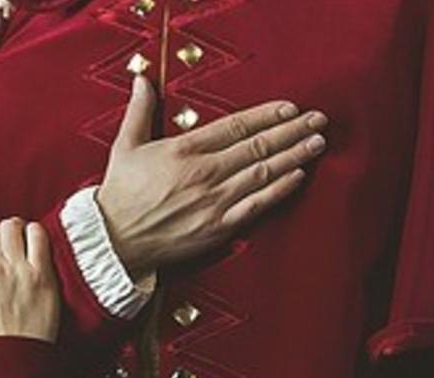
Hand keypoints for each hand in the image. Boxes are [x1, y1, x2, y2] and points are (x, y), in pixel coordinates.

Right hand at [96, 74, 329, 278]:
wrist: (115, 242)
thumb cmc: (120, 195)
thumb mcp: (125, 147)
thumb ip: (140, 111)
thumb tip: (143, 80)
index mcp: (184, 150)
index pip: (237, 125)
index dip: (267, 114)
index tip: (289, 107)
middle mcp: (204, 172)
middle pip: (259, 146)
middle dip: (293, 130)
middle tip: (318, 120)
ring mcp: (214, 200)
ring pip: (264, 172)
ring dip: (295, 156)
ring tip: (317, 143)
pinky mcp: (219, 226)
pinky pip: (258, 204)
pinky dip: (281, 189)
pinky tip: (299, 176)